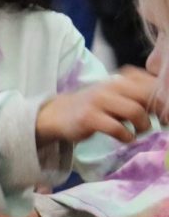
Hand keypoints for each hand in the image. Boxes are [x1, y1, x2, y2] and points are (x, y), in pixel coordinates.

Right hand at [35, 66, 158, 144]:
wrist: (58, 114)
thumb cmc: (94, 106)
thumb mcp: (116, 94)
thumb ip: (138, 94)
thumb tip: (164, 105)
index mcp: (122, 78)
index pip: (153, 83)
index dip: (164, 99)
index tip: (164, 113)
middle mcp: (111, 85)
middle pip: (147, 95)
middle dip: (158, 112)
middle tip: (160, 123)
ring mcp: (99, 100)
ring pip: (135, 111)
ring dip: (143, 126)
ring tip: (140, 131)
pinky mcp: (89, 117)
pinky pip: (117, 128)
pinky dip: (127, 136)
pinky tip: (126, 138)